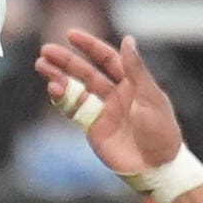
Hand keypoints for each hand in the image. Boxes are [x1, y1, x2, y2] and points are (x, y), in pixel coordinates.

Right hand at [31, 28, 180, 175]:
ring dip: (58, 77)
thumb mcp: (151, 97)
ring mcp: (102, 111)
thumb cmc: (161, 132)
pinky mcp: (92, 128)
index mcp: (132, 84)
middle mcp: (115, 95)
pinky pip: (73, 110)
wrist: (155, 167)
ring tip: (41, 66)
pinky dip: (62, 99)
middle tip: (45, 51)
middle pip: (86, 72)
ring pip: (76, 89)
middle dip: (66, 60)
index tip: (71, 35)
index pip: (108, 59)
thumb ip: (136, 70)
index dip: (90, 46)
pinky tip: (53, 90)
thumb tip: (128, 40)